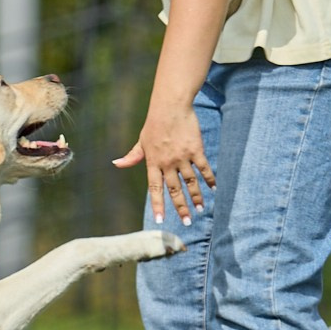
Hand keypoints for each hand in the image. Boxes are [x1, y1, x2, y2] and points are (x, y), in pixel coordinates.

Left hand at [113, 100, 213, 225]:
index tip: (160, 220)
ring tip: (200, 209)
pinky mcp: (196, 149)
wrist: (170, 106)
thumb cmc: (154, 124)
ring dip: (196, 197)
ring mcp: (182, 156)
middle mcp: (167, 162)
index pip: (155, 188)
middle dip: (180, 208)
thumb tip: (116, 164)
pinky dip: (209, 179)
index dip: (158, 205)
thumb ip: (132, 156)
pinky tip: (213, 189)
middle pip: (175, 190)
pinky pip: (204, 168)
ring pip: (190, 182)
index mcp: (153, 162)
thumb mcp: (141, 141)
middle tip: (186, 223)